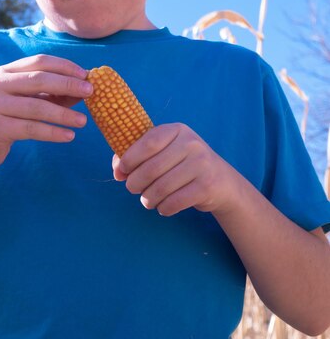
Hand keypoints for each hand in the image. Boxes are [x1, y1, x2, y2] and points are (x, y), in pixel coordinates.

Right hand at [0, 54, 92, 172]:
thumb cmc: (6, 119)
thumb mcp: (27, 102)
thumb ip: (52, 94)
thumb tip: (84, 89)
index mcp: (5, 72)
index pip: (39, 61)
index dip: (64, 66)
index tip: (86, 74)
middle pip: (39, 79)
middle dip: (68, 84)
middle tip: (91, 92)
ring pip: (37, 106)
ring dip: (64, 114)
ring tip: (83, 121)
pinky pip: (31, 128)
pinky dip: (52, 132)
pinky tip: (69, 136)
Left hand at [112, 123, 238, 216]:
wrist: (220, 181)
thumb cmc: (181, 164)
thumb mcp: (164, 151)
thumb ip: (138, 155)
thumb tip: (117, 171)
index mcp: (177, 130)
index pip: (148, 142)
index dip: (130, 158)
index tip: (121, 171)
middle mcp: (191, 144)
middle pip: (152, 168)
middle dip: (135, 183)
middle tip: (133, 189)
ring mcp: (201, 164)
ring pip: (161, 188)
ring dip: (148, 198)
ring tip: (147, 200)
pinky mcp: (207, 186)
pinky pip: (174, 202)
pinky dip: (163, 208)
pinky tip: (163, 206)